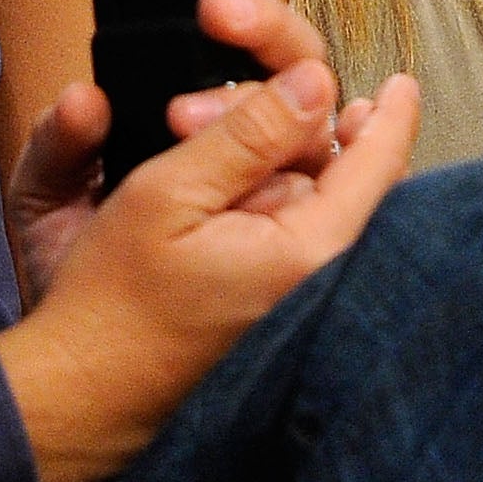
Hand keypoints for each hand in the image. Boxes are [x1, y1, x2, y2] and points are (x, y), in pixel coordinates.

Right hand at [0, 0, 417, 481]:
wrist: (81, 400)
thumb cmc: (112, 302)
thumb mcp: (169, 195)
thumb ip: (247, 133)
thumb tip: (316, 81)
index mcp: (309, 250)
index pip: (378, 164)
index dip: (391, 114)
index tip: (401, 82)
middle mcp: (318, 279)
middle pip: (351, 176)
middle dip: (310, 116)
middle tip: (270, 84)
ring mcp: (296, 298)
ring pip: (324, 203)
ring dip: (293, 151)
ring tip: (244, 113)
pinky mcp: (271, 309)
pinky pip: (301, 235)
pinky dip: (285, 192)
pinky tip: (263, 173)